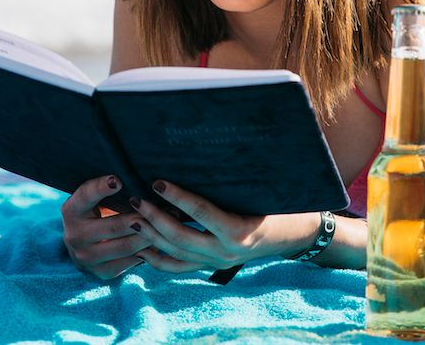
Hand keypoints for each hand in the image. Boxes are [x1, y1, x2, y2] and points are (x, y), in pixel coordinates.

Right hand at [60, 175, 158, 279]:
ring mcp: (86, 257)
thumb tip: (137, 178)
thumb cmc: (97, 211)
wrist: (84, 245)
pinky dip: (147, 251)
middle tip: (164, 207)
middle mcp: (74, 236)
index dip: (101, 188)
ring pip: (126, 246)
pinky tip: (160, 241)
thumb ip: (108, 189)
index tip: (119, 180)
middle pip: (114, 226)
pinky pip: (130, 261)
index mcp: (71, 211)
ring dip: (150, 235)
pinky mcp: (101, 272)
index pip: (86, 196)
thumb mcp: (94, 199)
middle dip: (142, 216)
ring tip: (168, 223)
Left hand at [129, 180, 318, 272]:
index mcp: (239, 231)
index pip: (201, 213)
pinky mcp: (211, 266)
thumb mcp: (261, 193)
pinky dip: (158, 260)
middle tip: (135, 199)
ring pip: (176, 254)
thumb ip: (233, 183)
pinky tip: (140, 249)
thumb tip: (203, 156)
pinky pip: (179, 268)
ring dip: (151, 236)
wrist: (292, 235)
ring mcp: (216, 262)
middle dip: (154, 218)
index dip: (177, 197)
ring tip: (132, 218)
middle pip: (180, 237)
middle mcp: (225, 252)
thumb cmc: (279, 207)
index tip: (157, 182)